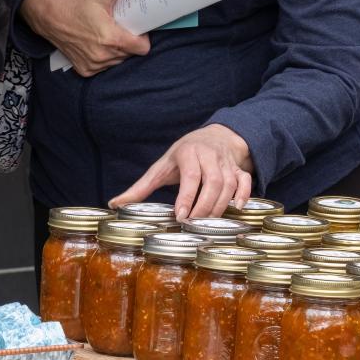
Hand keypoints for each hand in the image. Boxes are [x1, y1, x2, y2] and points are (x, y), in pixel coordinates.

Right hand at [19, 0, 150, 76]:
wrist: (48, 14)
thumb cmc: (76, 3)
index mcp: (112, 39)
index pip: (142, 48)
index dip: (143, 38)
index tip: (136, 27)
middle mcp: (104, 56)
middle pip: (130, 54)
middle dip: (129, 41)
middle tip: (121, 26)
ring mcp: (93, 65)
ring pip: (117, 61)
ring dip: (116, 50)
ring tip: (108, 34)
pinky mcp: (84, 70)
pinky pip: (102, 66)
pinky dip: (102, 57)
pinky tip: (96, 43)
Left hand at [109, 124, 255, 220]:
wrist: (216, 135)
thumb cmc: (184, 154)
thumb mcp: (161, 166)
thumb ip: (141, 187)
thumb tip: (114, 204)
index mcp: (188, 152)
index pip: (190, 175)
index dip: (186, 197)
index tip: (181, 216)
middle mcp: (209, 155)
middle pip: (212, 181)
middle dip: (204, 205)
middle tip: (194, 224)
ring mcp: (226, 162)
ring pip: (228, 184)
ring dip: (220, 206)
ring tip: (208, 223)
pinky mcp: (239, 169)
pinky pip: (245, 181)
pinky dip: (244, 194)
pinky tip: (238, 208)